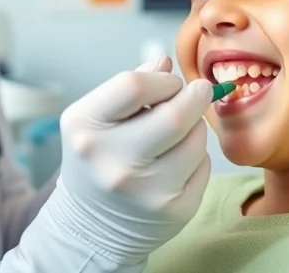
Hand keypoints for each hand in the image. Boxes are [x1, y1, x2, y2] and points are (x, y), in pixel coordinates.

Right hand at [48, 56, 212, 262]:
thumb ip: (130, 86)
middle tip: (199, 92)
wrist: (92, 226)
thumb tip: (165, 62)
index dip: (162, 80)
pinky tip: (176, 164)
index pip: (133, 86)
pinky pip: (203, 166)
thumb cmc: (97, 159)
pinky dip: (197, 157)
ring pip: (196, 140)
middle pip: (174, 116)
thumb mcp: (96, 118)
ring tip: (178, 133)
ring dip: (196, 127)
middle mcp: (113, 162)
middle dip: (195, 96)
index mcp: (86, 128)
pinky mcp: (174, 211)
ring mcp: (145, 191)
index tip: (171, 83)